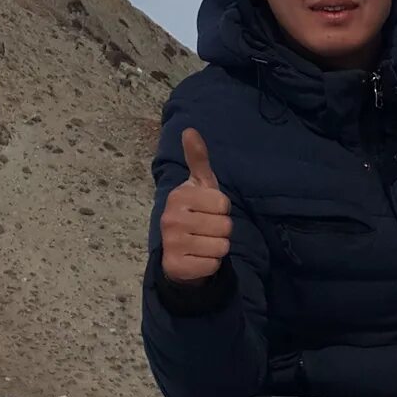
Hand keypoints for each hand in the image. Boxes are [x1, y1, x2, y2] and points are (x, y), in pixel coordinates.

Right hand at [159, 128, 235, 283]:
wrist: (179, 252)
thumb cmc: (195, 213)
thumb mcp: (200, 186)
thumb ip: (198, 160)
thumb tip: (190, 130)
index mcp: (179, 196)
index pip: (223, 204)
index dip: (222, 210)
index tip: (208, 212)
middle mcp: (171, 218)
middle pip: (224, 226)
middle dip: (221, 230)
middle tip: (206, 230)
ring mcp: (172, 243)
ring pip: (221, 246)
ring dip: (218, 247)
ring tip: (203, 243)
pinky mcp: (177, 266)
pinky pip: (213, 264)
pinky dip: (211, 264)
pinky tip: (199, 258)